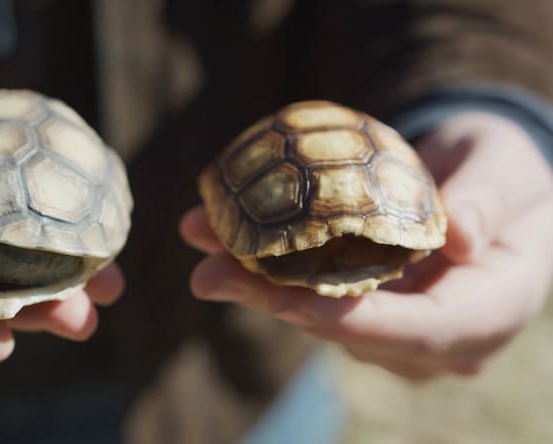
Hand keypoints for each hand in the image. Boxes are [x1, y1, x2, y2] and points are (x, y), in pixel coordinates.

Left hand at [181, 112, 552, 380]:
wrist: (489, 187)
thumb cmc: (506, 174)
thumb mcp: (506, 170)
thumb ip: (488, 200)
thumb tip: (456, 237)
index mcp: (489, 311)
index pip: (420, 332)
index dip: (349, 319)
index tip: (284, 298)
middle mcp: (439, 337)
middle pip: (351, 330)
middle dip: (275, 301)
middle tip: (208, 273)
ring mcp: (398, 328)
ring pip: (321, 316)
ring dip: (256, 282)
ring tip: (202, 237)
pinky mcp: (368, 307)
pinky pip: (315, 294)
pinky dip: (268, 267)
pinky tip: (219, 236)